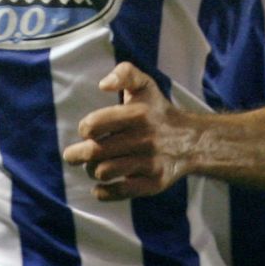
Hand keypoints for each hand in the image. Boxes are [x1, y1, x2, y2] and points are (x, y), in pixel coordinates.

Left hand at [63, 63, 195, 200]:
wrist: (192, 140)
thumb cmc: (157, 111)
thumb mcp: (145, 85)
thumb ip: (124, 73)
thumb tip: (103, 84)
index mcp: (138, 114)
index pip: (94, 124)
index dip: (85, 128)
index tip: (88, 131)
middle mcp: (145, 139)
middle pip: (95, 151)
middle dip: (76, 155)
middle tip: (72, 155)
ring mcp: (151, 163)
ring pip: (104, 172)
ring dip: (92, 170)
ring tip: (93, 166)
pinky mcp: (154, 183)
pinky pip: (120, 192)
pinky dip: (104, 192)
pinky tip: (100, 187)